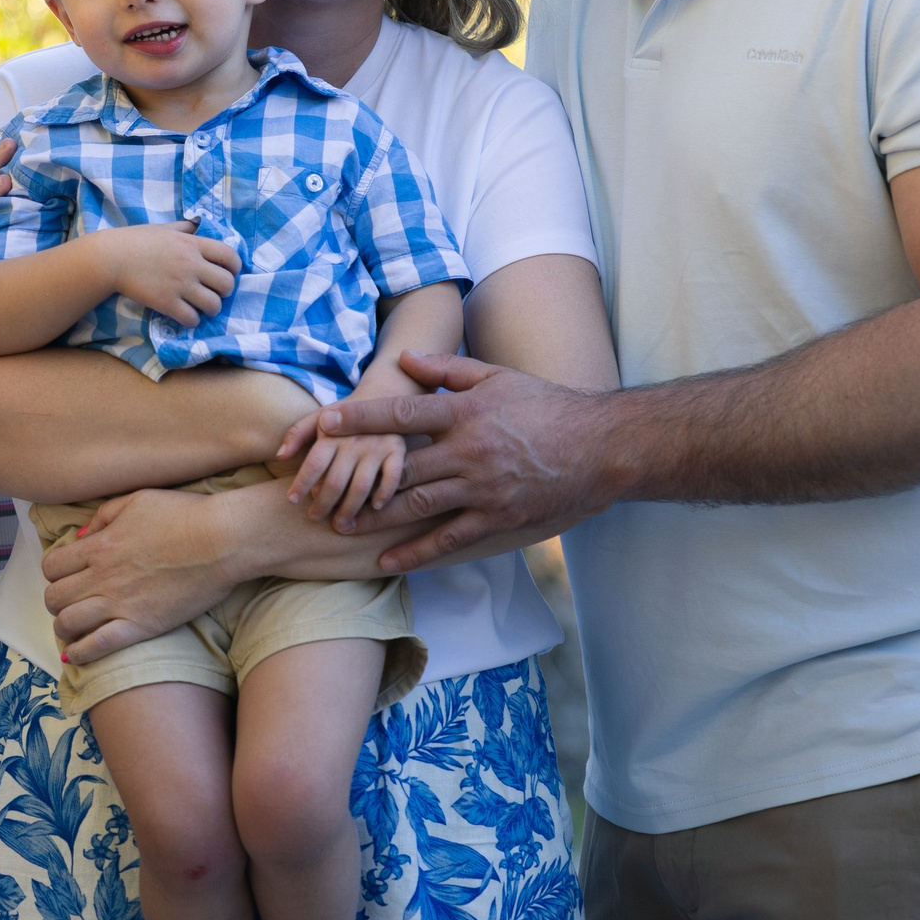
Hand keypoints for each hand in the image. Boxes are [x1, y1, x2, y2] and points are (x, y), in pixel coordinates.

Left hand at [41, 488, 241, 665]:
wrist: (222, 539)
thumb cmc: (185, 514)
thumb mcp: (137, 499)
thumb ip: (103, 516)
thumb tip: (80, 536)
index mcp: (99, 544)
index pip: (52, 565)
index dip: (54, 573)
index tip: (66, 577)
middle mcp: (102, 575)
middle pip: (54, 596)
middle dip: (55, 601)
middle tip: (69, 602)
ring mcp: (119, 602)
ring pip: (67, 623)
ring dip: (63, 627)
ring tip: (72, 629)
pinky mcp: (141, 625)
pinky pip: (97, 646)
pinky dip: (80, 653)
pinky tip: (77, 655)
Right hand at [96, 222, 242, 326]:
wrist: (111, 258)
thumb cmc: (136, 240)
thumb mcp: (165, 228)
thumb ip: (185, 228)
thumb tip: (199, 226)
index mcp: (192, 244)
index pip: (230, 256)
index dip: (235, 268)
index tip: (229, 273)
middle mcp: (191, 265)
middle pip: (227, 284)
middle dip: (225, 291)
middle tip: (214, 292)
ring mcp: (180, 285)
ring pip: (213, 305)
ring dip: (211, 308)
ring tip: (201, 306)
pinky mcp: (167, 303)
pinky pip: (192, 319)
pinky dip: (192, 320)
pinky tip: (185, 315)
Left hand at [282, 349, 617, 567]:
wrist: (601, 446)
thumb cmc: (547, 406)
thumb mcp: (497, 377)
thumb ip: (447, 370)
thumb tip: (404, 359)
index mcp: (465, 413)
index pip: (402, 415)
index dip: (361, 419)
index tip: (325, 423)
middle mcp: (469, 451)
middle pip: (401, 467)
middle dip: (357, 479)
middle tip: (317, 489)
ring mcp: (483, 488)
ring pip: (417, 506)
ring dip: (375, 518)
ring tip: (341, 524)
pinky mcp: (497, 518)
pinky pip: (449, 539)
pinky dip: (415, 552)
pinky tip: (387, 560)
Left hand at [283, 428, 406, 521]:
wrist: (383, 396)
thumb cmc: (345, 417)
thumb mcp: (318, 418)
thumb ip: (296, 434)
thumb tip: (280, 456)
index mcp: (332, 433)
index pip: (313, 463)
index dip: (301, 484)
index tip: (292, 501)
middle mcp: (353, 441)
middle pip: (335, 481)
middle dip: (323, 504)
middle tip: (315, 518)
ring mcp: (377, 446)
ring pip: (361, 486)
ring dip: (349, 509)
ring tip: (341, 525)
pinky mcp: (397, 450)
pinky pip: (392, 478)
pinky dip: (384, 494)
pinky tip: (375, 507)